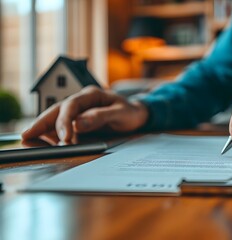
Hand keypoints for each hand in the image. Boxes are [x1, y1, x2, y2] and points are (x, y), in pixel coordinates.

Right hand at [22, 86, 148, 142]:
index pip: (71, 104)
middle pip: (56, 110)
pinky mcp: (77, 121)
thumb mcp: (120, 114)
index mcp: (91, 94)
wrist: (137, 114)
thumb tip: (78, 124)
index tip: (65, 137)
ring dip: (43, 129)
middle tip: (28, 136)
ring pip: (55, 118)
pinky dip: (51, 135)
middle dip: (41, 123)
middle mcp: (81, 101)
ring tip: (30, 141)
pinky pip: (60, 127)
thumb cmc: (130, 112)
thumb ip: (100, 117)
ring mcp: (77, 111)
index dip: (65, 121)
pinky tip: (45, 143)